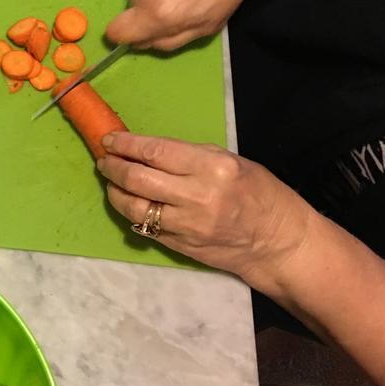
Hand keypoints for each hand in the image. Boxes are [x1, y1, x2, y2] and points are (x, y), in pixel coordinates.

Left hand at [95, 131, 309, 289]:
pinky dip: (131, 213)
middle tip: (104, 160)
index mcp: (213, 167)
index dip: (126, 144)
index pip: (155, 152)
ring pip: (134, 207)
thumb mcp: (230, 162)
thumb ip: (190, 156)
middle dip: (113, 167)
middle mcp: (197, 196)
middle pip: (138, 179)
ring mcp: (187, 225)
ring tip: (111, 181)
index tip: (109, 139)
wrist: (279, 243)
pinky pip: (144, 227)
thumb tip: (149, 151)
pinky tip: (128, 202)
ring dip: (115, 192)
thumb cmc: (260, 194)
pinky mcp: (180, 246)